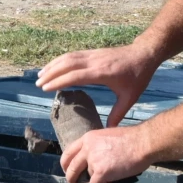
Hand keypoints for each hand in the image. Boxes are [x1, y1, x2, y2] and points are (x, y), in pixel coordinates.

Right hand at [36, 43, 158, 126]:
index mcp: (101, 73)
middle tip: (38, 84)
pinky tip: (54, 66)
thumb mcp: (130, 97)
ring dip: (53, 65)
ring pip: (68, 57)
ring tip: (40, 74)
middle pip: (66, 65)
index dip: (58, 81)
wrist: (144, 54)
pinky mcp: (93, 52)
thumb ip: (118, 113)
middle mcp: (94, 61)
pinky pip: (73, 55)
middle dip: (50, 73)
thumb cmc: (138, 76)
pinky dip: (60, 60)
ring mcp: (93, 55)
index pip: (74, 76)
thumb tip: (108, 130)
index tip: (45, 88)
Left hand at [59, 123, 153, 182]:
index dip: (66, 163)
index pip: (68, 151)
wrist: (142, 142)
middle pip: (70, 166)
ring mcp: (93, 161)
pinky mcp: (101, 172)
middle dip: (70, 177)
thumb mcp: (107, 135)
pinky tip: (112, 182)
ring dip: (96, 179)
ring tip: (109, 178)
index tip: (67, 169)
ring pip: (87, 176)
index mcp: (88, 138)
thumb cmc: (131, 139)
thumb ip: (97, 145)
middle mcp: (87, 149)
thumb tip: (95, 156)